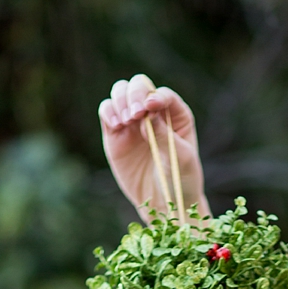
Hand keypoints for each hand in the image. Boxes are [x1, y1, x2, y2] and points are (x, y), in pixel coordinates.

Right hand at [100, 74, 209, 220]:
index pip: (164, 95)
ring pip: (120, 93)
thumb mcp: (181, 158)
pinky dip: (108, 112)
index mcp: (176, 115)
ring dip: (121, 101)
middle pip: (139, 86)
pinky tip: (116, 125)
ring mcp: (133, 121)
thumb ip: (165, 135)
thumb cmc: (180, 180)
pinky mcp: (115, 132)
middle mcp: (153, 113)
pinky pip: (106, 110)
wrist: (163, 202)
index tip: (151, 108)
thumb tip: (149, 114)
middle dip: (136, 94)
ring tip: (127, 121)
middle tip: (137, 115)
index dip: (156, 96)